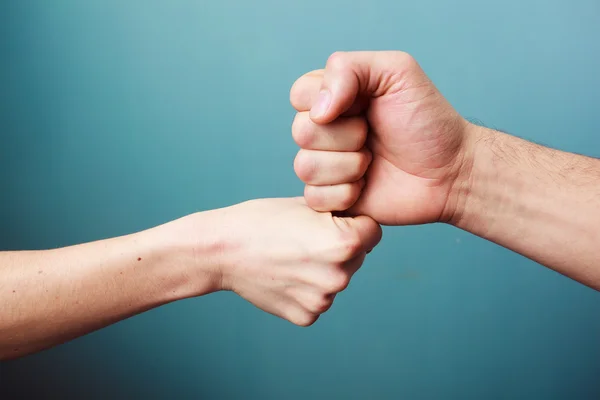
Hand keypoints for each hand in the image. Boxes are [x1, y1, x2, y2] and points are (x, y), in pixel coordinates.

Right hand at [206, 197, 381, 325]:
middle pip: (357, 257)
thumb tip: (366, 226)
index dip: (353, 222)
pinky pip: (318, 299)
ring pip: (337, 278)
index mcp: (345, 243)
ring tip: (290, 256)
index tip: (329, 221)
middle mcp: (339, 276)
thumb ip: (343, 216)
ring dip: (323, 269)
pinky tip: (283, 275)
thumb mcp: (309, 206)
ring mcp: (322, 301)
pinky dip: (305, 289)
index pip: (372, 231)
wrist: (221, 250)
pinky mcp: (306, 316)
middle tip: (304, 240)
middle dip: (340, 247)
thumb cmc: (262, 220)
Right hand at [290, 51, 473, 224]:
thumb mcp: (396, 71)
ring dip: (348, 166)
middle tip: (373, 136)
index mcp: (333, 97)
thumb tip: (317, 110)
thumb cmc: (428, 120)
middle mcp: (325, 130)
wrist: (451, 171)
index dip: (328, 102)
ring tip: (373, 162)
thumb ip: (348, 69)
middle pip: (301, 132)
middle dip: (346, 136)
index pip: (299, 94)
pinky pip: (314, 197)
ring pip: (305, 166)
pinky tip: (367, 186)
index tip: (363, 106)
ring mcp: (327, 165)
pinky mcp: (332, 198)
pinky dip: (345, 193)